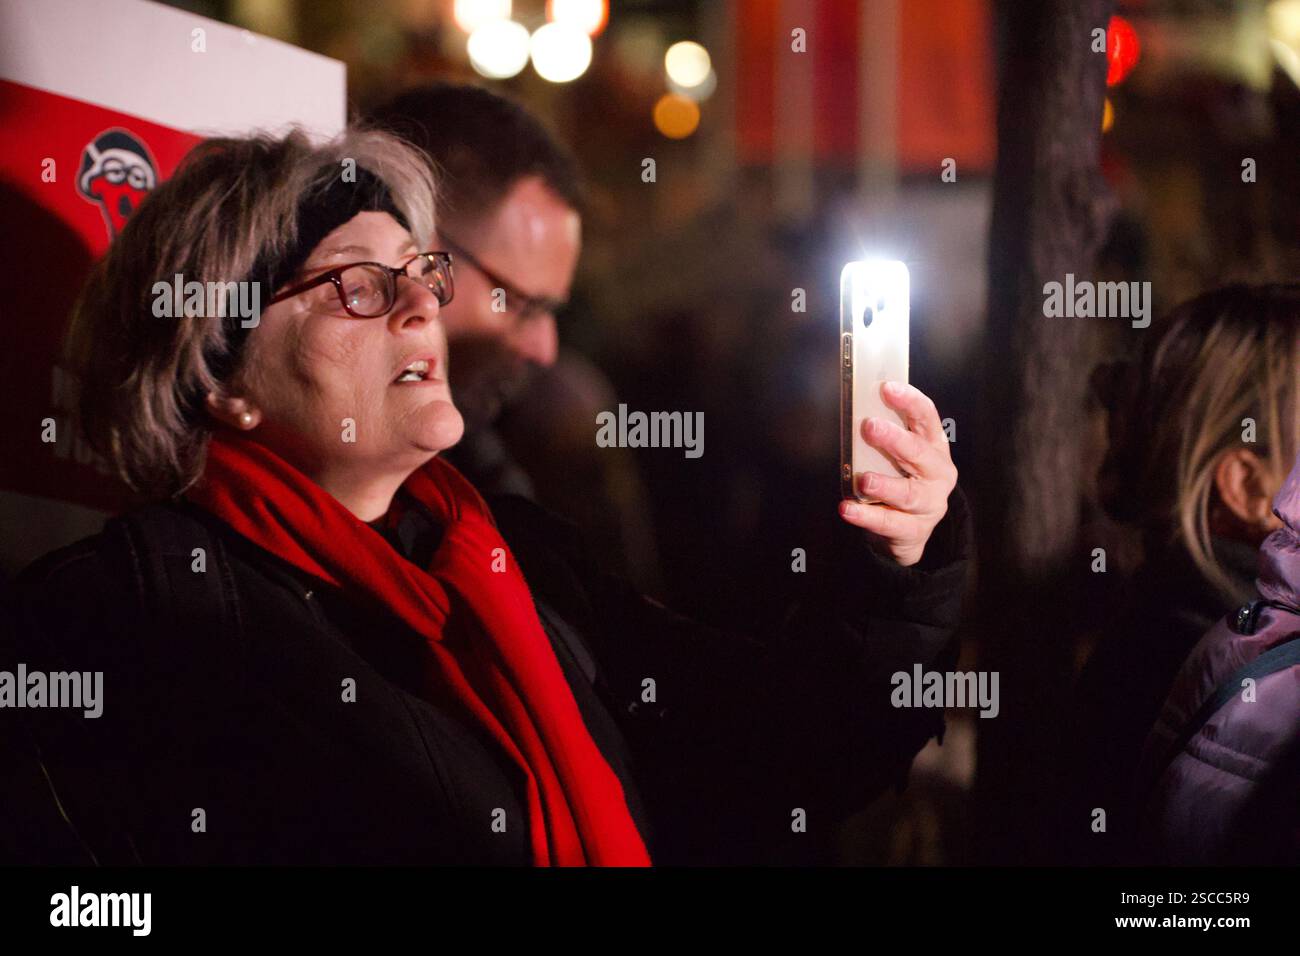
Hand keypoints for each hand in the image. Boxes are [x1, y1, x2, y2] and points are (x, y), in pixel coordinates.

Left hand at [839, 381, 956, 566]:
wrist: (910, 530)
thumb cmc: (901, 480)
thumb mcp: (899, 456)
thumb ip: (885, 436)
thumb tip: (853, 408)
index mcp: (934, 447)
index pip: (927, 418)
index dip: (910, 401)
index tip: (887, 388)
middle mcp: (937, 473)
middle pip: (920, 453)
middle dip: (895, 439)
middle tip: (869, 426)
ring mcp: (929, 504)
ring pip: (908, 494)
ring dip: (885, 484)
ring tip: (864, 479)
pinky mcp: (914, 530)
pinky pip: (890, 523)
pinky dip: (867, 516)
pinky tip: (848, 508)